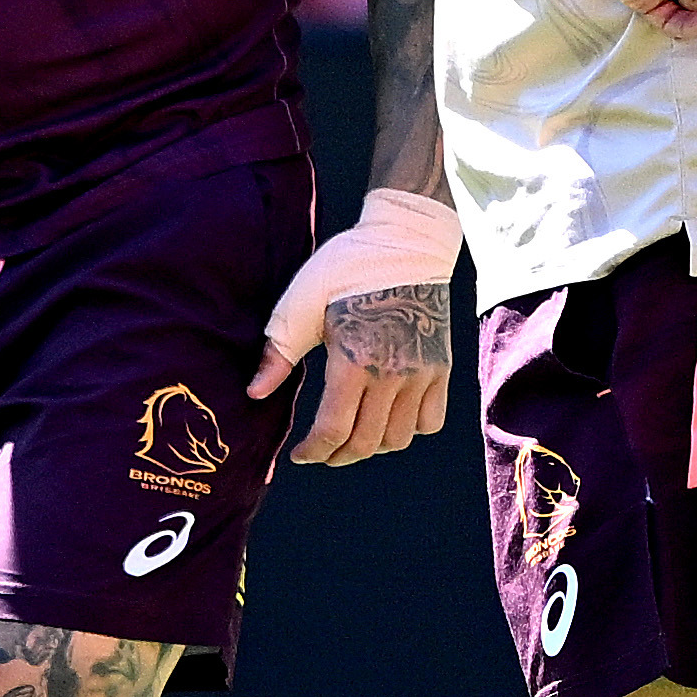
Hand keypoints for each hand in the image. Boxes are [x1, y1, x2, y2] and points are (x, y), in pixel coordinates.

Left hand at [245, 188, 460, 464]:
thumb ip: (279, 352)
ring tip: (353, 434)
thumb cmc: (348, 266)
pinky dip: (409, 430)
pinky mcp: (440, 368)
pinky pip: (429, 422)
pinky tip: (388, 416)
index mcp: (354, 359)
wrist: (406, 242)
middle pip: (366, 442)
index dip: (314, 451)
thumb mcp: (303, 302)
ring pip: (398, 439)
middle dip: (338, 455)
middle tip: (322, 452)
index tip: (300, 454)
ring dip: (372, 446)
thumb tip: (255, 392)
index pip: (334, 430)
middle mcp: (392, 374)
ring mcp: (422, 373)